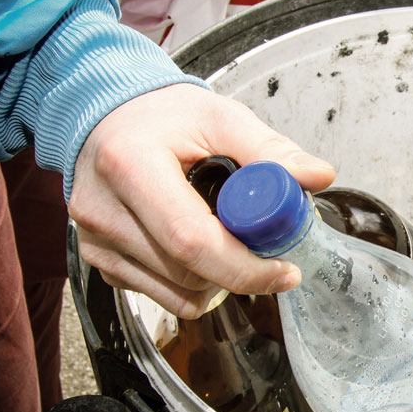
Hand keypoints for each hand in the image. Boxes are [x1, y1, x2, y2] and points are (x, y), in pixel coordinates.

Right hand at [69, 84, 334, 318]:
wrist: (107, 117)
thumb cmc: (164, 117)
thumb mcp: (221, 118)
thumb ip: (270, 149)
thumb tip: (318, 175)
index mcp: (129, 166)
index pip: (192, 240)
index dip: (246, 267)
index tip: (285, 269)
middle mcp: (102, 210)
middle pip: (188, 273)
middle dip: (239, 270)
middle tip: (264, 244)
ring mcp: (94, 241)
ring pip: (177, 294)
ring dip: (216, 279)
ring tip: (226, 236)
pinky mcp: (98, 261)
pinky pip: (160, 295)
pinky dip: (191, 281)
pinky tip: (196, 244)